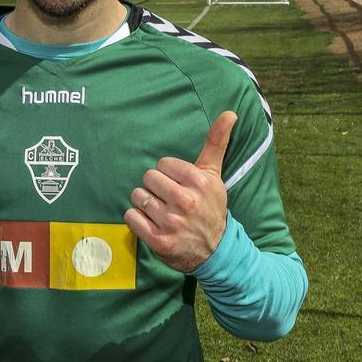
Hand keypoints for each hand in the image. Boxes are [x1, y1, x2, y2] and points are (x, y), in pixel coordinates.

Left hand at [123, 111, 236, 272]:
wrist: (216, 249)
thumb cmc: (211, 206)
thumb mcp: (215, 174)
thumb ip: (217, 142)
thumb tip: (230, 112)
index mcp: (199, 182)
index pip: (162, 164)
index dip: (167, 174)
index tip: (178, 184)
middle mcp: (185, 201)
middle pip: (148, 178)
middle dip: (155, 187)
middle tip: (168, 199)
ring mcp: (172, 222)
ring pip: (138, 196)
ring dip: (144, 203)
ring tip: (160, 211)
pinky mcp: (159, 241)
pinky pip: (131, 217)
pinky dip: (136, 218)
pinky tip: (150, 222)